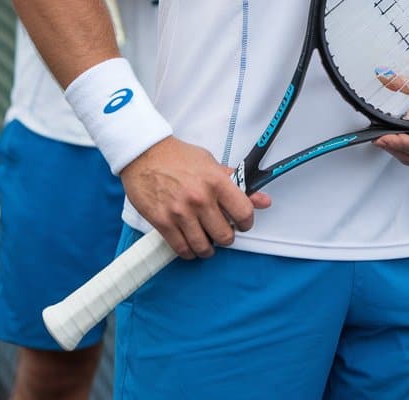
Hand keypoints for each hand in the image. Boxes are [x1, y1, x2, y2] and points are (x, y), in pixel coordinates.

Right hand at [120, 137, 271, 258]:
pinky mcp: (162, 222)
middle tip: (224, 233)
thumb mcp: (212, 164)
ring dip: (209, 248)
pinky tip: (191, 246)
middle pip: (225, 235)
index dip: (246, 222)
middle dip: (227, 237)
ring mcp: (181, 212)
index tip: (243, 223)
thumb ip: (236, 184)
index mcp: (217, 181)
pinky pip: (181, 248)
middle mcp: (201, 199)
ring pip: (204, 246)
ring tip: (208, 243)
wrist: (146, 155)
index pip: (243, 212)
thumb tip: (262, 200)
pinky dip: (190, 252)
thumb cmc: (178, 157)